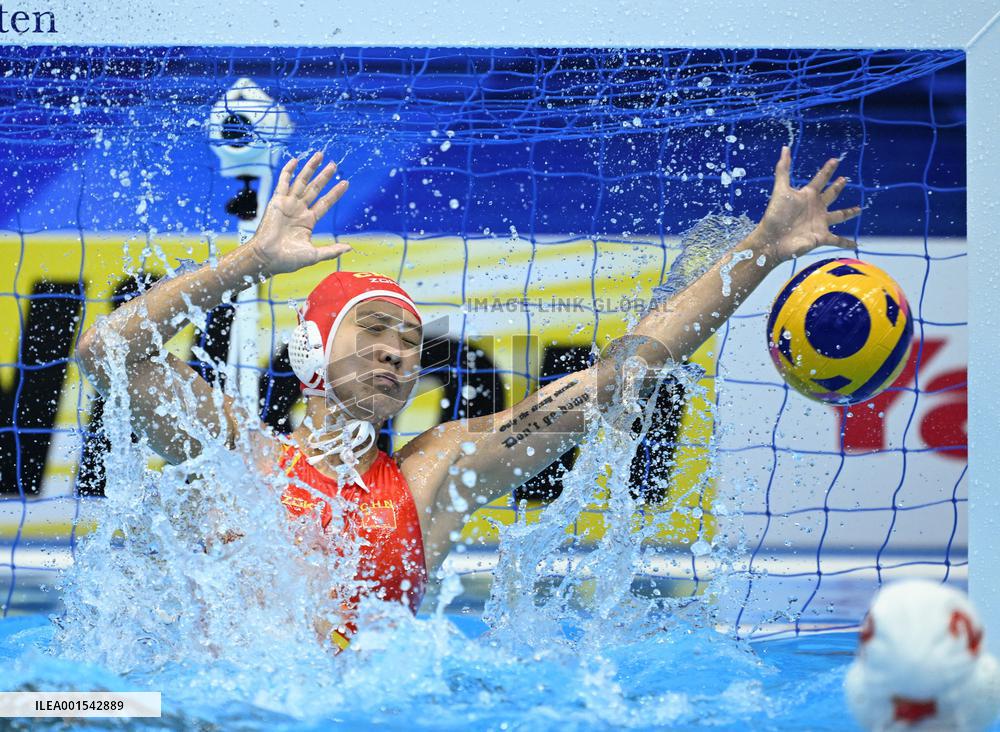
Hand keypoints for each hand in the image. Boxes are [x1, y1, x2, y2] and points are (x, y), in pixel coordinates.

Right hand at [249, 151, 351, 275]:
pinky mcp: (276, 202)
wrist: (267, 258)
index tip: (345, 183)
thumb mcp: (313, 255)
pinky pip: (283, 183)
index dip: (335, 193)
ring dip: (310, 169)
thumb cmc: (287, 260)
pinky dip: (288, 171)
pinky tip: (295, 160)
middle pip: (315, 188)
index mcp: (308, 222)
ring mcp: (288, 205)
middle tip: (334, 164)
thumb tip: (349, 248)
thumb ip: (331, 251)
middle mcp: (299, 211)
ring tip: (320, 156)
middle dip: (324, 176)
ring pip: (301, 182)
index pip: (325, 203)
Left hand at [754, 146, 861, 262]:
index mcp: (808, 195)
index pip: (821, 179)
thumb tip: (785, 148)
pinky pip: (838, 240)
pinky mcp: (822, 237)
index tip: (835, 160)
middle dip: (837, 188)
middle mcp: (816, 208)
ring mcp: (820, 222)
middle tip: (845, 180)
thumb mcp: (781, 190)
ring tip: (859, 209)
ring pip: (839, 216)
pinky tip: (856, 244)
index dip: (828, 169)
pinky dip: (846, 243)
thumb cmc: (776, 215)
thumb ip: (783, 169)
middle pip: (831, 195)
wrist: (772, 239)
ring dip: (849, 213)